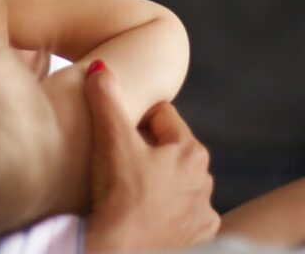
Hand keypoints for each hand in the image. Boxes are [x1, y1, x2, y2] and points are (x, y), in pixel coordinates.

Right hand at [83, 65, 219, 251]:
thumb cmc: (121, 199)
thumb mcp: (111, 140)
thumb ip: (106, 98)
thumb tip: (100, 69)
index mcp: (191, 152)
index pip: (161, 115)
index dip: (133, 118)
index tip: (114, 132)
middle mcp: (204, 183)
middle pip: (168, 149)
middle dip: (145, 149)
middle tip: (115, 160)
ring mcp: (201, 216)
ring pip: (173, 182)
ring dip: (154, 181)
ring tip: (125, 189)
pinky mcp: (196, 243)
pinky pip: (179, 216)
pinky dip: (163, 213)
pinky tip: (142, 215)